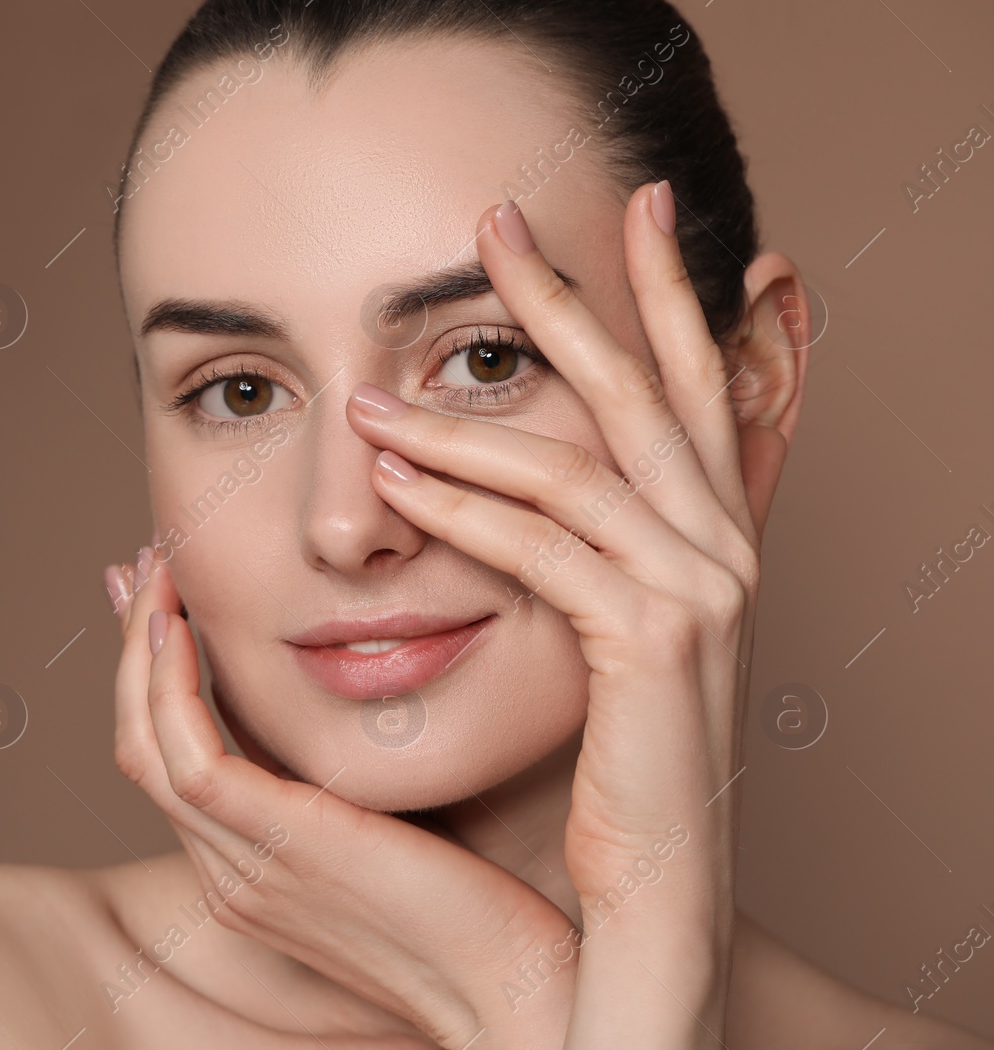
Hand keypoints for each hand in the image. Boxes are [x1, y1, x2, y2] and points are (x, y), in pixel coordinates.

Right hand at [105, 551, 582, 1046]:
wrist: (518, 995)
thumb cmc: (487, 916)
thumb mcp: (401, 836)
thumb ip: (355, 786)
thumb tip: (355, 705)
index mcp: (252, 870)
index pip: (171, 758)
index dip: (156, 674)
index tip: (168, 601)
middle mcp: (228, 873)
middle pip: (141, 743)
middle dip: (134, 648)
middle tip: (147, 567)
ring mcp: (243, 866)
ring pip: (146, 742)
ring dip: (141, 649)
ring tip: (158, 573)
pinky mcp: (276, 846)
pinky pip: (187, 755)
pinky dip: (170, 684)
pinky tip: (185, 625)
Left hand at [345, 184, 771, 1047]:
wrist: (651, 889)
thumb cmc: (609, 765)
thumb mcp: (604, 632)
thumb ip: (576, 547)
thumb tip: (499, 471)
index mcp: (717, 535)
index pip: (693, 385)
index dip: (664, 291)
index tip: (624, 207)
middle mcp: (724, 547)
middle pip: (643, 389)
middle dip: (569, 296)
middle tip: (496, 216)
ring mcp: (699, 592)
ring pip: (577, 467)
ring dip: (464, 425)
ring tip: (372, 399)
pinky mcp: (654, 645)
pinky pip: (547, 551)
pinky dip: (468, 510)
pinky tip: (401, 481)